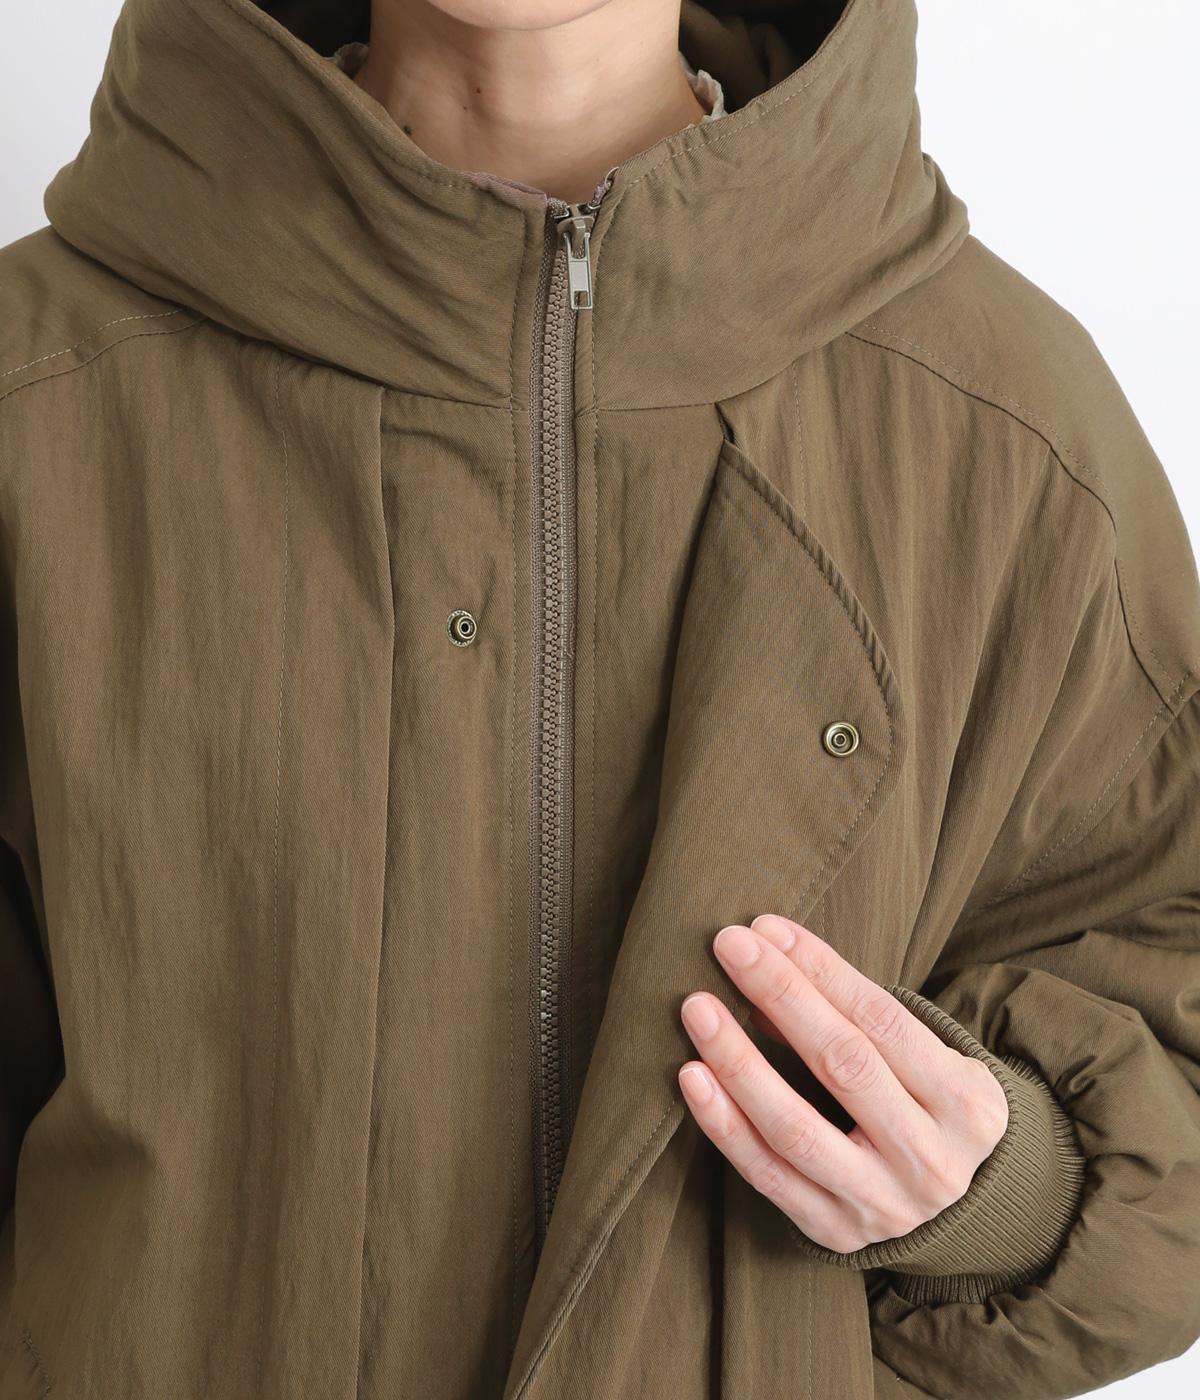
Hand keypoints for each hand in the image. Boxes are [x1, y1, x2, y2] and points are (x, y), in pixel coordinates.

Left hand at [677, 914, 1009, 1252]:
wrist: (958, 1208)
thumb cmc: (924, 1104)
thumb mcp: (922, 1058)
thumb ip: (853, 1016)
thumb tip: (769, 961)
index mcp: (967, 1103)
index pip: (884, 1021)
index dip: (821, 970)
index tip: (766, 928)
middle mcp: (931, 1160)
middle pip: (844, 1065)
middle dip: (781, 996)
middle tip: (729, 945)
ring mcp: (882, 1205)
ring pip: (796, 1128)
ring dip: (739, 1062)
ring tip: (698, 1009)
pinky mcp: (833, 1232)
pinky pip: (766, 1175)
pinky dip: (724, 1125)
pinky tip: (692, 1077)